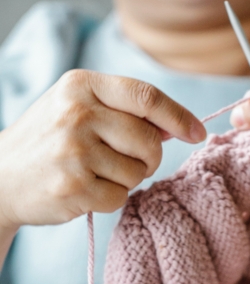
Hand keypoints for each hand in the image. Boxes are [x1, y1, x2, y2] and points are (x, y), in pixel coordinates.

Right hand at [0, 70, 205, 228]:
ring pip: (139, 171)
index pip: (146, 96)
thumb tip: (177, 126)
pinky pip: (121, 196)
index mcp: (81, 86)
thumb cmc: (50, 140)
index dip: (179, 115)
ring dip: (129, 177)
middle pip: (150, 139)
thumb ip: (126, 111)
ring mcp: (74, 152)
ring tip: (98, 172)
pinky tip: (87, 189)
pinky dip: (113, 197)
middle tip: (131, 160)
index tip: (197, 132)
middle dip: (151, 155)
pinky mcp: (74, 187)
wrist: (1, 177)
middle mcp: (77, 114)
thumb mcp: (79, 109)